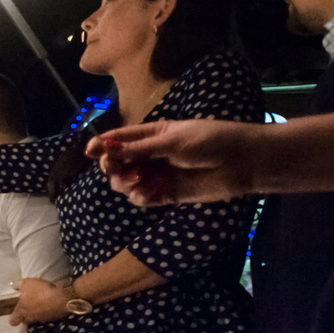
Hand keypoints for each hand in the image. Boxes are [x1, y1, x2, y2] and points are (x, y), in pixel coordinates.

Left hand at [7, 277, 74, 326]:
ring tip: (42, 302)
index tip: (17, 311)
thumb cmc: (40, 291)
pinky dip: (49, 310)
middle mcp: (31, 318)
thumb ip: (20, 285)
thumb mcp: (27, 283)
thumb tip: (15, 285)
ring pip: (37, 318)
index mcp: (21, 311)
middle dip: (26, 314)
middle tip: (30, 305)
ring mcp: (43, 320)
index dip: (14, 317)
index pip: (13, 321)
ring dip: (39, 312)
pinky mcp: (54, 319)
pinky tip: (51, 302)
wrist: (60, 298)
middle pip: (26, 320)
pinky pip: (48, 316)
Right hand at [89, 119, 259, 206]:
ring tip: (139, 181)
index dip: (102, 145)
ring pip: (126, 182)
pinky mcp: (167, 194)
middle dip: (113, 167)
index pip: (119, 139)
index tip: (91, 151)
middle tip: (117, 169)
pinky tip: (149, 194)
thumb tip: (106, 149)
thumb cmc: (211, 141)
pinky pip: (142, 198)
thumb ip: (139, 148)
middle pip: (117, 163)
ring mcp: (158, 175)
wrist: (242, 162)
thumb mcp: (172, 141)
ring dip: (126, 183)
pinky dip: (140, 197)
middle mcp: (151, 155)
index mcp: (152, 135)